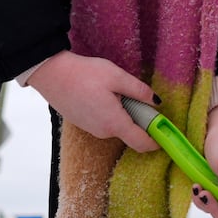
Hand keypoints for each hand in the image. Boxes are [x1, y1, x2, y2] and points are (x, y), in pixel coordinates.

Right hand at [26, 50, 158, 152]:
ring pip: (118, 126)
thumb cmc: (83, 74)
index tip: (167, 133)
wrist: (51, 74)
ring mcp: (92, 129)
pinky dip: (112, 112)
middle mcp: (103, 132)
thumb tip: (157, 103)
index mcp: (114, 123)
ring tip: (115, 90)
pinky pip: (106, 122)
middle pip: (131, 133)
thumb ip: (139, 91)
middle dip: (140, 119)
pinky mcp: (84, 124)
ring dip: (125, 113)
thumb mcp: (117, 77)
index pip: (142, 143)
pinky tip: (103, 94)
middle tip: (138, 95)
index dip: (157, 141)